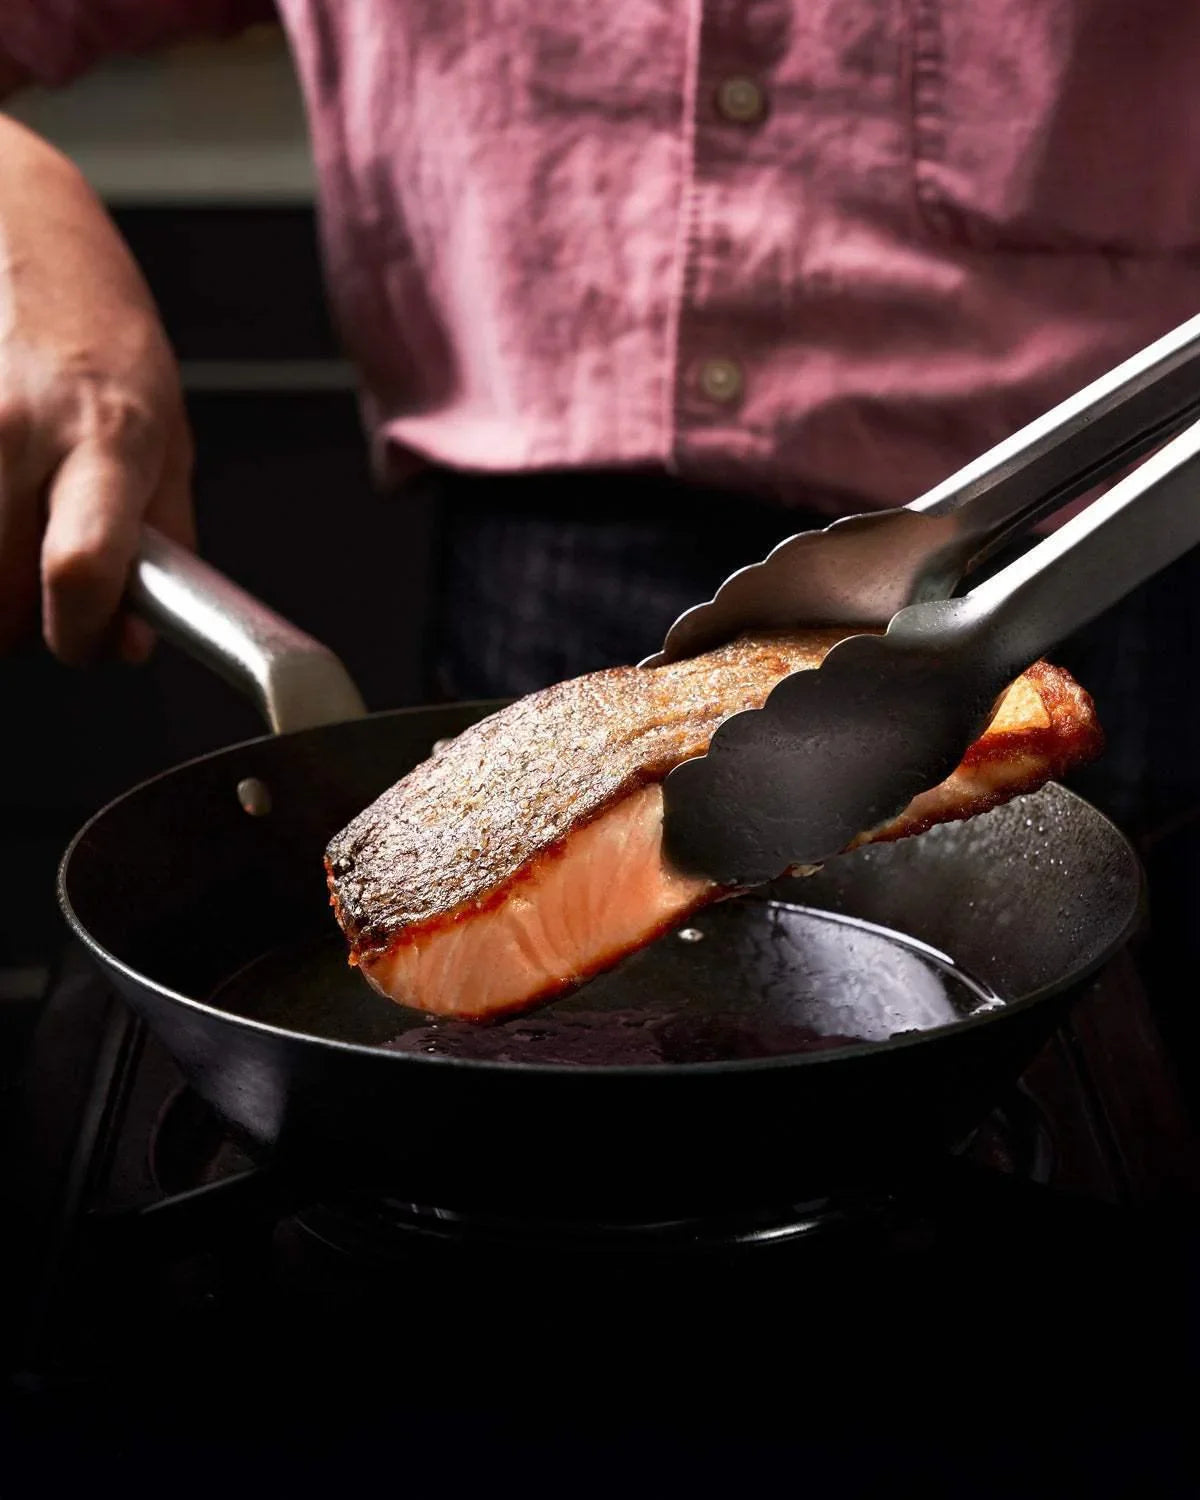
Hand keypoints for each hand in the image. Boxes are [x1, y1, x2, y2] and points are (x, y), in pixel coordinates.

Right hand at [0, 116, 194, 664]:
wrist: (13, 221)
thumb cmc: (100, 331)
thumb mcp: (167, 434)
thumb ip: (159, 545)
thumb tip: (130, 645)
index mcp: (109, 438)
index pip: (80, 568)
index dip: (76, 632)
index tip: (84, 639)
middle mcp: (20, 430)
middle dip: (18, 623)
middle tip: (39, 589)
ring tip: (8, 541)